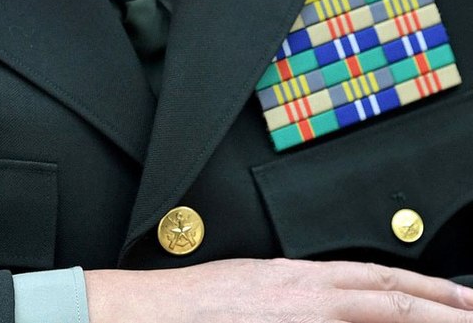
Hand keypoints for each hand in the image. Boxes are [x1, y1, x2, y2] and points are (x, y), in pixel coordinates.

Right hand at [85, 257, 472, 321]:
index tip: (458, 297)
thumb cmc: (196, 304)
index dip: (425, 288)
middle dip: (441, 308)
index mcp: (299, 278)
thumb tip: (337, 303)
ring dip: (421, 321)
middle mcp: (306, 297)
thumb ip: (299, 293)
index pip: (378, 280)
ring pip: (376, 316)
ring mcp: (298, 321)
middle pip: (389, 299)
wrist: (155, 314)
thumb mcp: (257, 285)